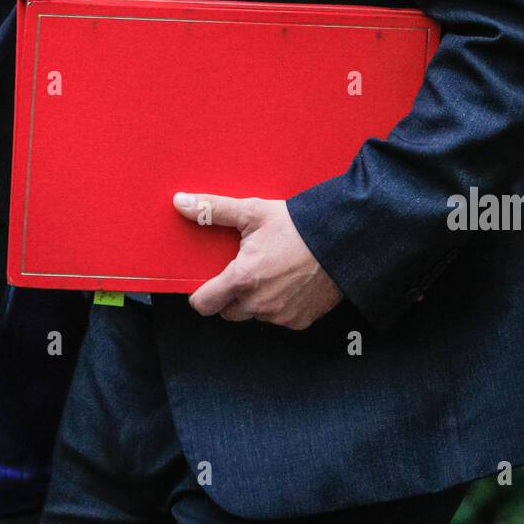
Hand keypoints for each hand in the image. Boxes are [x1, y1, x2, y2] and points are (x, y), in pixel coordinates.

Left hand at [174, 191, 342, 329]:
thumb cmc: (296, 225)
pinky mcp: (300, 321)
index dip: (201, 294)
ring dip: (256, 300)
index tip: (207, 283)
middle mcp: (258, 304)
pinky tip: (290, 282)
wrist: (343, 240)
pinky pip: (279, 318)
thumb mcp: (252, 212)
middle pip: (228, 311)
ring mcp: (280, 316)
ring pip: (254, 314)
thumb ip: (212, 209)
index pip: (203, 304)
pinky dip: (280, 305)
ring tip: (271, 272)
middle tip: (244, 269)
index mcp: (242, 280)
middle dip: (231, 295)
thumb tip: (179, 202)